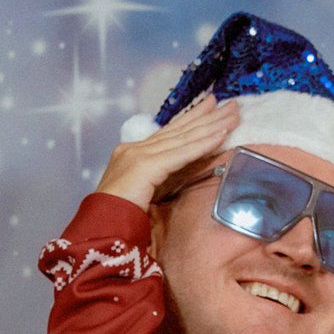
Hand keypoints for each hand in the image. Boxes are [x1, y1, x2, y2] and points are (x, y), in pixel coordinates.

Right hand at [95, 93, 240, 209]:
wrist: (100, 230)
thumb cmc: (121, 220)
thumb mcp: (150, 194)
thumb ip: (168, 178)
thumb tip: (193, 167)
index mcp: (133, 155)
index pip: (168, 133)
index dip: (191, 118)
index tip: (211, 106)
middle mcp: (134, 149)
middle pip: (178, 130)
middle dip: (206, 116)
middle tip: (230, 103)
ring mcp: (138, 155)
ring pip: (182, 137)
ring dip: (211, 125)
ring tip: (233, 114)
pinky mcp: (144, 166)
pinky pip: (180, 154)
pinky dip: (202, 144)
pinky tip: (220, 135)